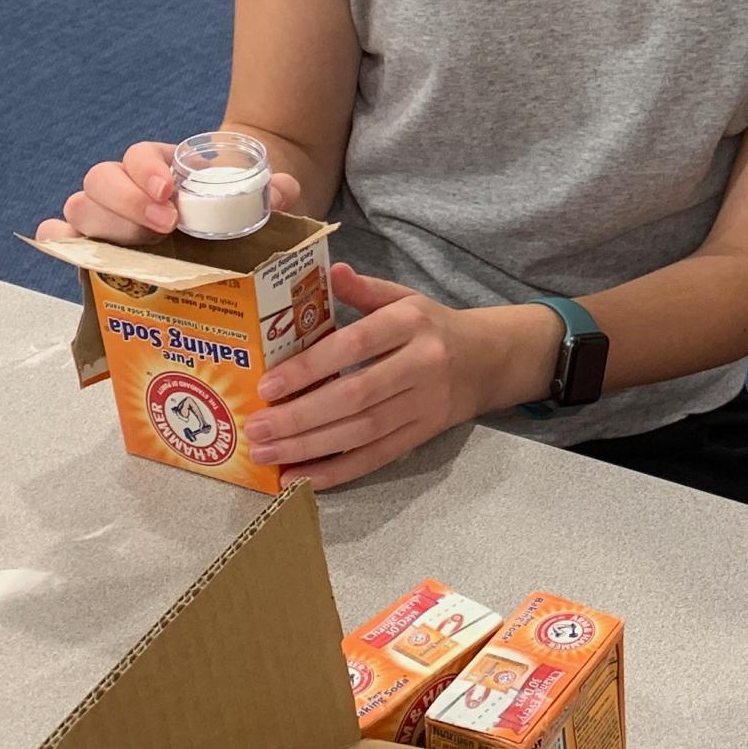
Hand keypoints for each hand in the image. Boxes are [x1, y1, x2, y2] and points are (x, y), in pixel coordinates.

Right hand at [35, 139, 304, 247]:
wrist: (219, 227)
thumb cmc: (230, 208)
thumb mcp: (255, 194)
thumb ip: (273, 189)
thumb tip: (284, 190)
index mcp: (160, 166)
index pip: (138, 156)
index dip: (146, 172)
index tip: (170, 194)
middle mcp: (125, 187)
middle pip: (100, 181)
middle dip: (127, 202)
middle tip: (165, 227)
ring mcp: (106, 217)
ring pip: (80, 208)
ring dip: (104, 226)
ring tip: (142, 248)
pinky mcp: (96, 247)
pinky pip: (63, 238)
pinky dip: (61, 242)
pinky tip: (74, 253)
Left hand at [243, 264, 553, 485]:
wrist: (490, 360)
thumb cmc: (434, 327)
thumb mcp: (405, 298)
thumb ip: (365, 290)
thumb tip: (330, 271)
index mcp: (411, 323)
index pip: (356, 346)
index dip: (310, 368)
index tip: (268, 385)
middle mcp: (422, 365)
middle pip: (356, 397)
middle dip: (300, 417)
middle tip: (256, 429)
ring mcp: (426, 405)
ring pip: (363, 433)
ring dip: (310, 448)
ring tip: (266, 454)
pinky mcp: (424, 434)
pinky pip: (376, 458)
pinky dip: (337, 472)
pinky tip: (300, 478)